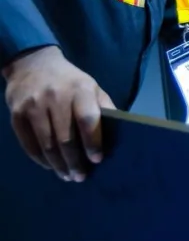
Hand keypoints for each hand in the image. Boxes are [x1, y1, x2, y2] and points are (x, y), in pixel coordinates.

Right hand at [3, 46, 114, 181]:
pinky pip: (28, 143)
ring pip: (46, 144)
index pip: (88, 120)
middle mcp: (56, 98)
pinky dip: (39, 159)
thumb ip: (104, 108)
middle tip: (80, 176)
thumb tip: (120, 131)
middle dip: (74, 161)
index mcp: (80, 90)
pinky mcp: (16, 114)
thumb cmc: (70, 81)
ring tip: (67, 175)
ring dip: (57, 164)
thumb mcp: (92, 87)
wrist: (32, 63)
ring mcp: (34, 106)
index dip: (93, 142)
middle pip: (65, 137)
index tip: (97, 159)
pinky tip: (49, 166)